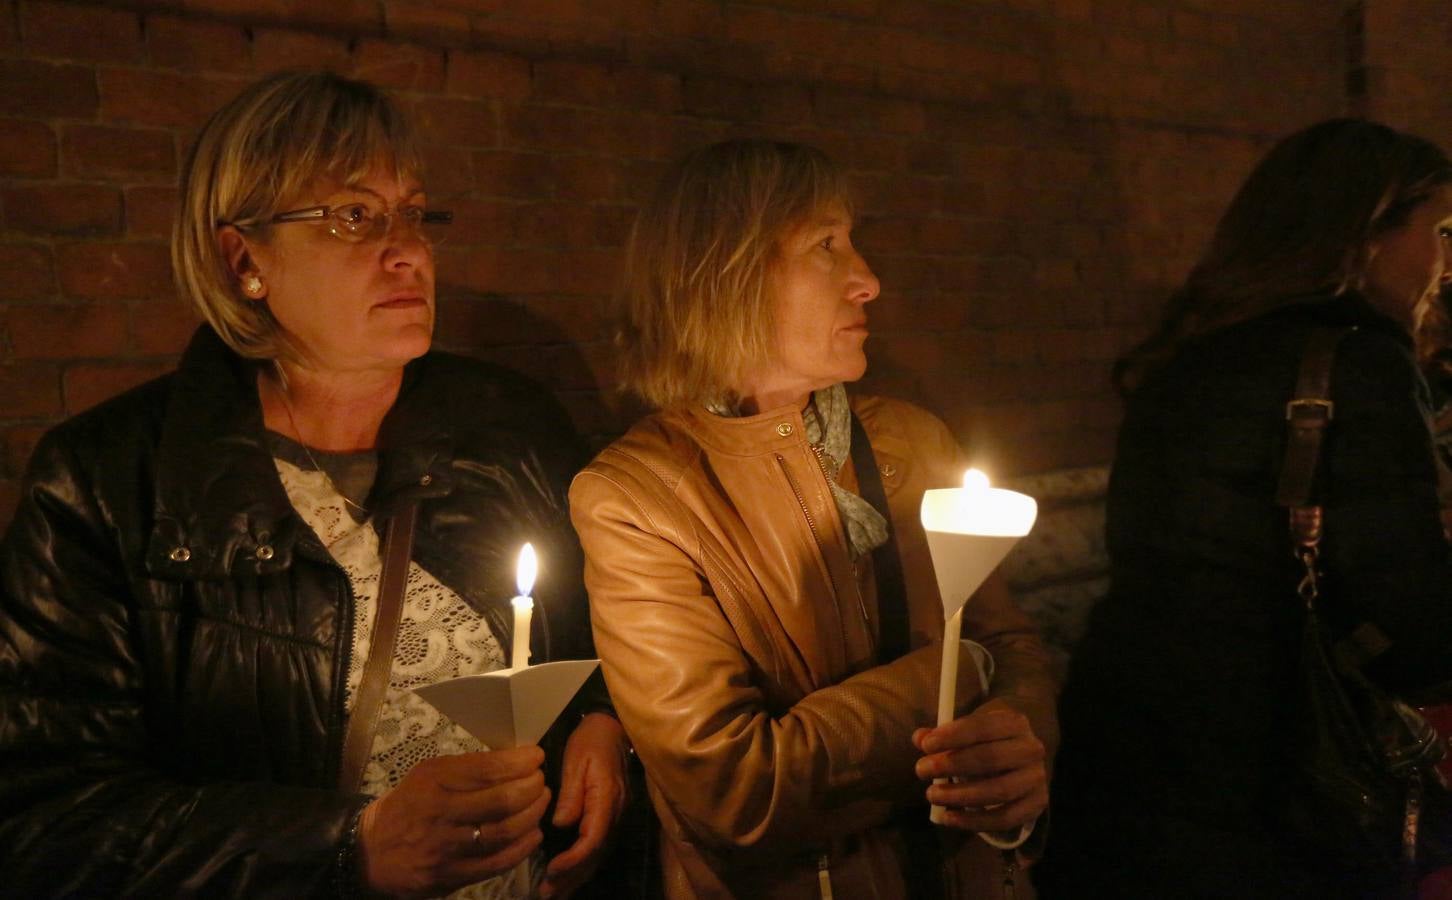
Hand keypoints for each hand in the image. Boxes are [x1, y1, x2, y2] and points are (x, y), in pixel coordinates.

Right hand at [357, 745, 549, 898]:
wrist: (372, 853)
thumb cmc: (408, 806)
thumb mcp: (428, 776)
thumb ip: (467, 770)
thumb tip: (515, 760)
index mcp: (435, 781)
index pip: (487, 769)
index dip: (519, 762)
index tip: (537, 756)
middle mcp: (441, 812)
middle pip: (501, 800)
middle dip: (532, 787)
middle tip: (541, 781)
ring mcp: (447, 847)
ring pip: (504, 831)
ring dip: (532, 815)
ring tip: (542, 802)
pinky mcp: (451, 875)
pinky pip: (497, 862)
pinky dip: (522, 847)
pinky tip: (533, 834)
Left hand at [540, 713, 629, 899]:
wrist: (611, 726)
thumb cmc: (591, 740)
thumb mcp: (577, 760)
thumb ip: (571, 793)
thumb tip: (561, 824)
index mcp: (607, 798)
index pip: (593, 838)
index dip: (574, 859)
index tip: (553, 871)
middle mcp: (616, 812)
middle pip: (597, 854)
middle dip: (573, 876)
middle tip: (548, 892)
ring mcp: (616, 815)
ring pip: (599, 854)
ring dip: (578, 875)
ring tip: (555, 892)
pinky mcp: (611, 816)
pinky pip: (599, 846)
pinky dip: (584, 864)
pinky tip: (570, 874)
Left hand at [912, 698, 1047, 832]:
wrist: (1022, 761)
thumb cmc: (988, 741)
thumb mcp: (969, 731)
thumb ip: (943, 735)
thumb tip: (919, 738)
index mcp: (1014, 722)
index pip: (983, 727)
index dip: (953, 736)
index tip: (925, 746)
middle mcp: (1031, 748)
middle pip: (990, 758)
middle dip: (951, 765)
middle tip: (921, 771)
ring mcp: (1037, 778)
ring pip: (999, 791)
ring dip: (960, 796)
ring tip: (932, 795)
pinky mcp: (1037, 804)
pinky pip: (1005, 818)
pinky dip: (975, 821)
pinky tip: (949, 818)